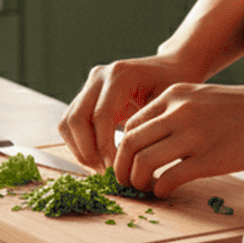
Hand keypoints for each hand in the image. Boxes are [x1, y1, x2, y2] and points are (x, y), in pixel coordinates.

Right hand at [59, 58, 175, 170]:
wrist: (171, 68)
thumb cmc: (176, 85)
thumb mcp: (171, 101)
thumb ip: (154, 125)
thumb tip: (140, 164)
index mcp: (121, 74)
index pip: (101, 116)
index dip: (104, 147)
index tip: (116, 170)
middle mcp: (100, 76)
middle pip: (76, 119)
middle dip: (87, 152)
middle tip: (106, 174)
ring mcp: (89, 85)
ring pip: (67, 124)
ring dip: (80, 151)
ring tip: (102, 171)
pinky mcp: (85, 96)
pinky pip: (70, 125)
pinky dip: (79, 146)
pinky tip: (99, 161)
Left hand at [111, 80, 243, 198]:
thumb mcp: (205, 98)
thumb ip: (179, 112)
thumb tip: (154, 142)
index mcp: (176, 94)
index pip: (131, 124)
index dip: (122, 148)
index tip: (128, 163)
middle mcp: (180, 111)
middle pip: (129, 143)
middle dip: (121, 169)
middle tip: (127, 183)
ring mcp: (194, 134)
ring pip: (143, 162)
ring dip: (137, 182)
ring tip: (146, 188)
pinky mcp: (209, 158)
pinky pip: (168, 178)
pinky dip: (160, 190)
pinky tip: (167, 191)